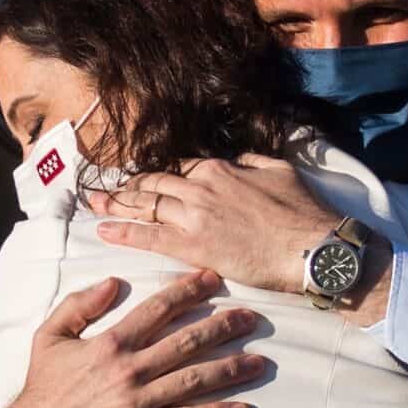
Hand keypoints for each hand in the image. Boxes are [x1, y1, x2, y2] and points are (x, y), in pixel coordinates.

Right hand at [0, 271, 267, 407]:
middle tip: (251, 318)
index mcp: (109, 344)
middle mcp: (128, 370)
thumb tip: (113, 282)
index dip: (187, 292)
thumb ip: (79, 305)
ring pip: (193, 380)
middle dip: (222, 328)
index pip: (156, 310)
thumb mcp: (48, 336)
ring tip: (259, 362)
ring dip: (230, 369)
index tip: (213, 279)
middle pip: (185, 343)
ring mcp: (137, 403)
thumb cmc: (44, 387)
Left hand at [89, 156, 337, 295]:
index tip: (141, 178)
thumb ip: (254, 163)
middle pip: (154, 183)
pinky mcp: (195, 245)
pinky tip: (104, 230)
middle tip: (103, 190)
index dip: (156, 174)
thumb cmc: (303, 212)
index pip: (178, 168)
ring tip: (95, 205)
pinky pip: (150, 236)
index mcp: (220, 169)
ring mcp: (195, 215)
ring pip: (146, 205)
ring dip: (117, 204)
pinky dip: (124, 231)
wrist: (312, 246)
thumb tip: (242, 161)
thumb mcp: (280, 171)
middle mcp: (201, 187)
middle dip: (126, 187)